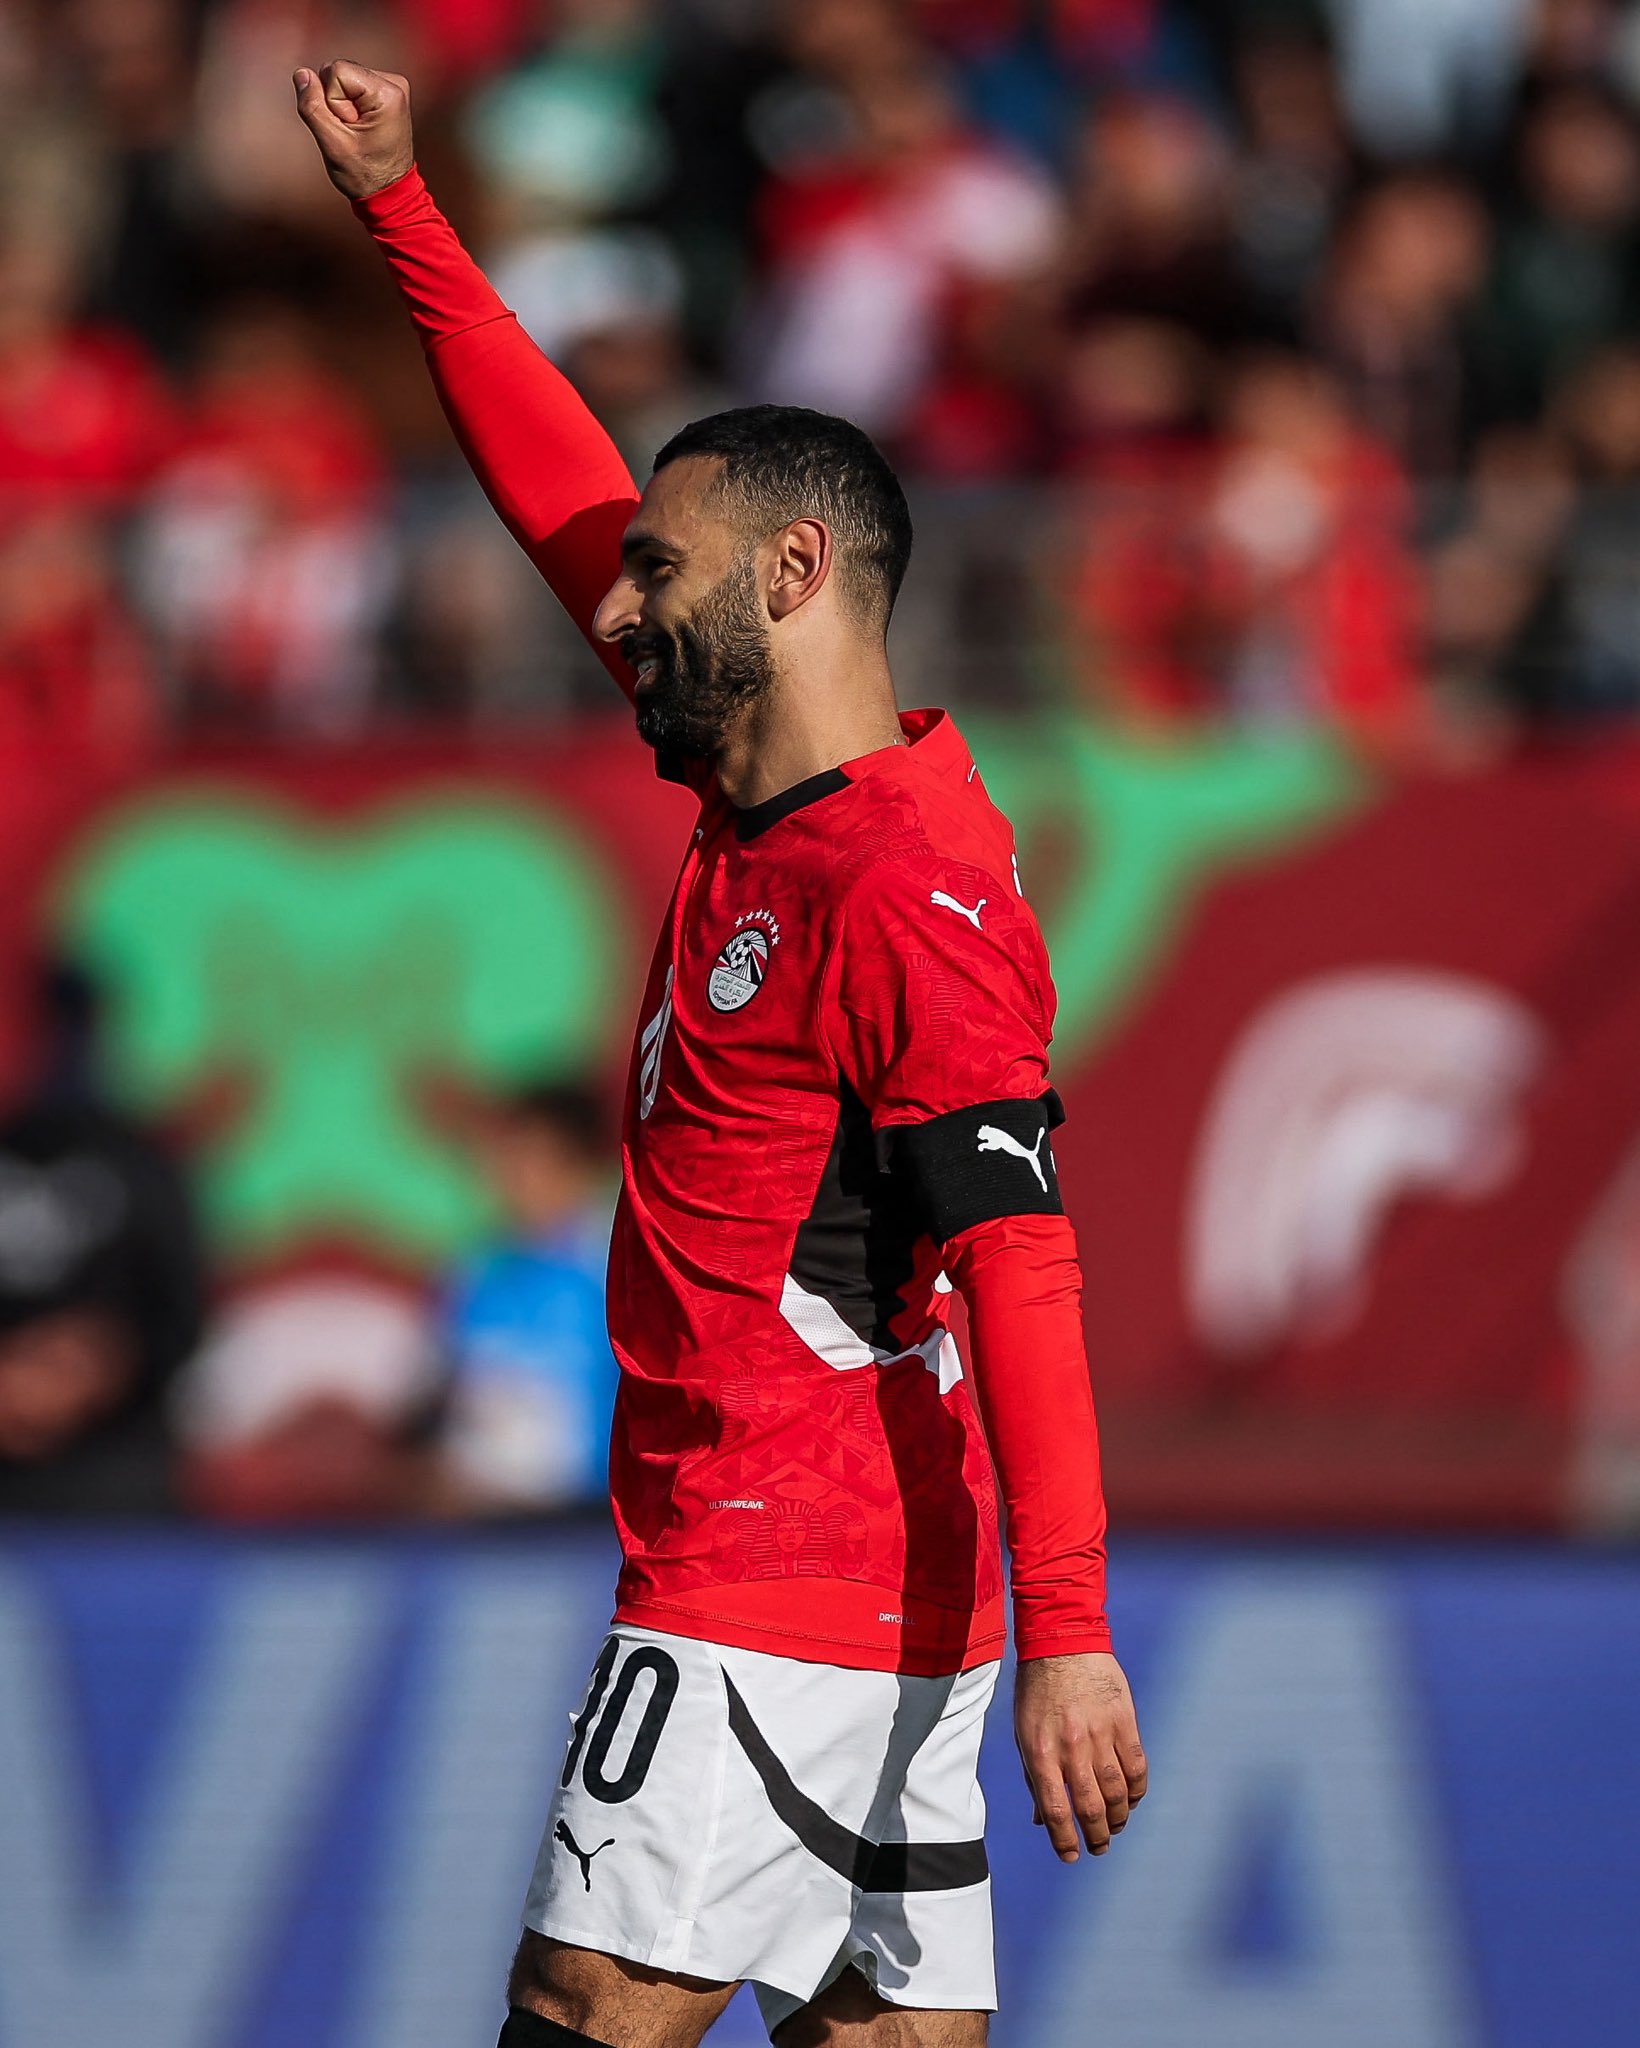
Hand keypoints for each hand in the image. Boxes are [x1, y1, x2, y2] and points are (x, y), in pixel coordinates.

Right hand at [292, 59, 412, 200]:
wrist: (390, 193)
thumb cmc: (365, 175)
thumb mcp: (332, 143)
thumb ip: (312, 106)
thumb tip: (302, 74)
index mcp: (388, 92)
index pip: (335, 71)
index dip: (332, 101)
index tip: (349, 128)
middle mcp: (394, 83)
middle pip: (339, 71)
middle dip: (336, 102)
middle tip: (353, 133)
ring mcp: (392, 86)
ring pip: (342, 79)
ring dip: (342, 106)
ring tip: (358, 133)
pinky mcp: (385, 92)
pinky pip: (350, 86)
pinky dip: (349, 106)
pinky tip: (361, 128)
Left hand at [1014, 1651, 1146, 1862]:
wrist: (1062, 1642)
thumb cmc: (1038, 1691)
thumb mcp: (1024, 1733)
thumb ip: (1034, 1777)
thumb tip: (1039, 1819)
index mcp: (1041, 1752)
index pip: (1056, 1811)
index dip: (1065, 1840)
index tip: (1071, 1856)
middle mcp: (1071, 1748)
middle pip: (1090, 1808)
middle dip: (1096, 1836)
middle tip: (1099, 1847)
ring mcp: (1100, 1735)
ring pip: (1116, 1793)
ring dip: (1118, 1818)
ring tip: (1114, 1827)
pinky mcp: (1123, 1722)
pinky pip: (1136, 1767)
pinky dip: (1136, 1790)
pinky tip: (1131, 1799)